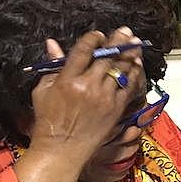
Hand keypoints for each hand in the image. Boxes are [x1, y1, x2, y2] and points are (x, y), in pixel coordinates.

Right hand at [30, 27, 143, 157]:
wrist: (62, 150)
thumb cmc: (49, 121)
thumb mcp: (43, 91)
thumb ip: (52, 66)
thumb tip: (52, 43)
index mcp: (68, 80)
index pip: (85, 50)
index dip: (94, 39)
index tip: (99, 34)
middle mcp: (89, 87)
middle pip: (108, 57)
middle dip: (118, 41)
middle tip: (126, 31)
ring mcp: (105, 98)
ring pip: (122, 70)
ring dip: (130, 55)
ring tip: (135, 43)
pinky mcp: (117, 109)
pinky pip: (130, 87)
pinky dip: (135, 74)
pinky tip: (137, 65)